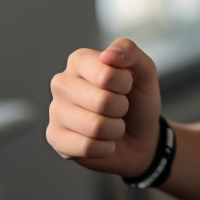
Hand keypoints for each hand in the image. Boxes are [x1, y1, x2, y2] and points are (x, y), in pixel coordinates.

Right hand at [46, 38, 162, 176]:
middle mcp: (61, 82)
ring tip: (112, 124)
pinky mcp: (54, 138)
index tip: (125, 86)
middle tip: (119, 107)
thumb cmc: (138, 101)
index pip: (106, 74)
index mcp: (79, 60)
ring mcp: (55, 111)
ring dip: (114, 129)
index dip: (124, 84)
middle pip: (100, 102)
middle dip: (120, 109)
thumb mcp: (144, 71)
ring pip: (94, 127)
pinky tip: (102, 140)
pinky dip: (104, 148)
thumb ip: (129, 51)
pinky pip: (85, 147)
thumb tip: (107, 55)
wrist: (139, 137)